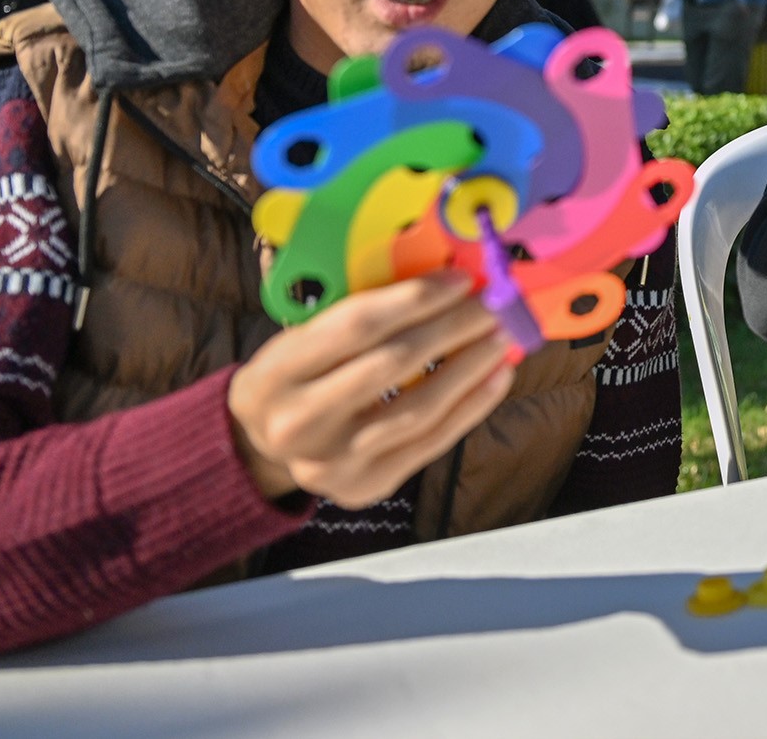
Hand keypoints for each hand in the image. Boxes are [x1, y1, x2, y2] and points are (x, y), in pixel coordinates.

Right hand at [226, 273, 514, 508]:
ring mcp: (332, 461)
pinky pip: (431, 443)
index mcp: (275, 373)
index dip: (416, 298)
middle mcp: (299, 422)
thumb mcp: (302, 338)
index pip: (357, 325)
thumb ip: (357, 313)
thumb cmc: (295, 375)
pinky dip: (471, 406)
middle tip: (494, 303)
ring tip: (503, 337)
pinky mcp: (364, 486)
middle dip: (453, 327)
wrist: (263, 444)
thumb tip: (441, 283)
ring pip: (419, 408)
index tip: (460, 280)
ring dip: (471, 367)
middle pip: (393, 365)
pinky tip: (495, 377)